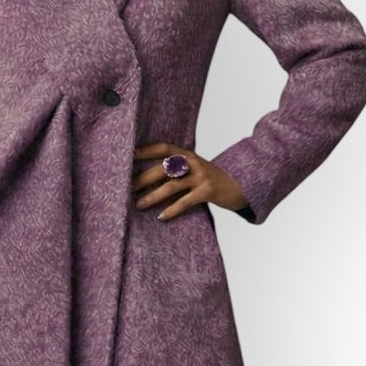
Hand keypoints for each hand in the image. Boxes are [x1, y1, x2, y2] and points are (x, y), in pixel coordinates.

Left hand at [131, 142, 248, 218]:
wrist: (239, 185)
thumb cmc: (209, 178)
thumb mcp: (194, 167)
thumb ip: (176, 167)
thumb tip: (147, 176)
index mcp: (188, 154)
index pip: (164, 147)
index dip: (146, 150)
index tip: (129, 155)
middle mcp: (193, 162)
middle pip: (162, 169)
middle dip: (143, 179)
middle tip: (127, 188)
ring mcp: (201, 176)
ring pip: (171, 186)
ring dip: (152, 197)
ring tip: (139, 205)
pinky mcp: (207, 191)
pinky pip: (185, 202)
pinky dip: (171, 210)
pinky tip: (161, 217)